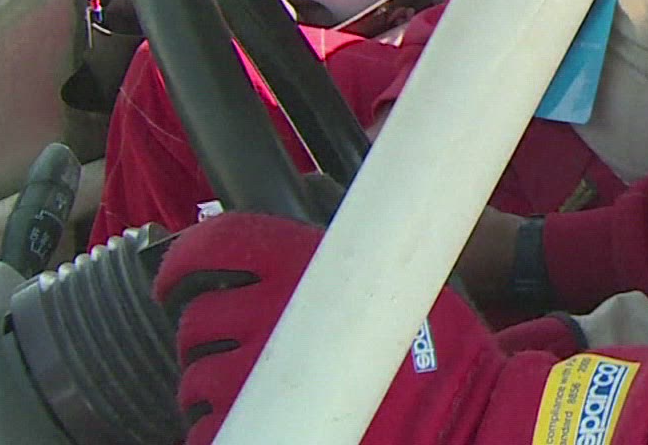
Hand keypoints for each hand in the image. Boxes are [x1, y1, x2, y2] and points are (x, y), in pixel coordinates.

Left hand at [154, 212, 647, 444]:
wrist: (468, 413)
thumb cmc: (445, 346)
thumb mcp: (405, 274)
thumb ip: (350, 253)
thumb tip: (311, 224)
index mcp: (308, 265)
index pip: (215, 244)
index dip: (183, 261)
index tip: (179, 279)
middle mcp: (274, 316)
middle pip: (198, 320)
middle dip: (207, 334)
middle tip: (235, 346)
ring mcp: (261, 379)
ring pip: (195, 380)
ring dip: (211, 386)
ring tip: (248, 392)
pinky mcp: (264, 432)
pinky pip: (210, 430)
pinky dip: (221, 429)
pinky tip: (254, 424)